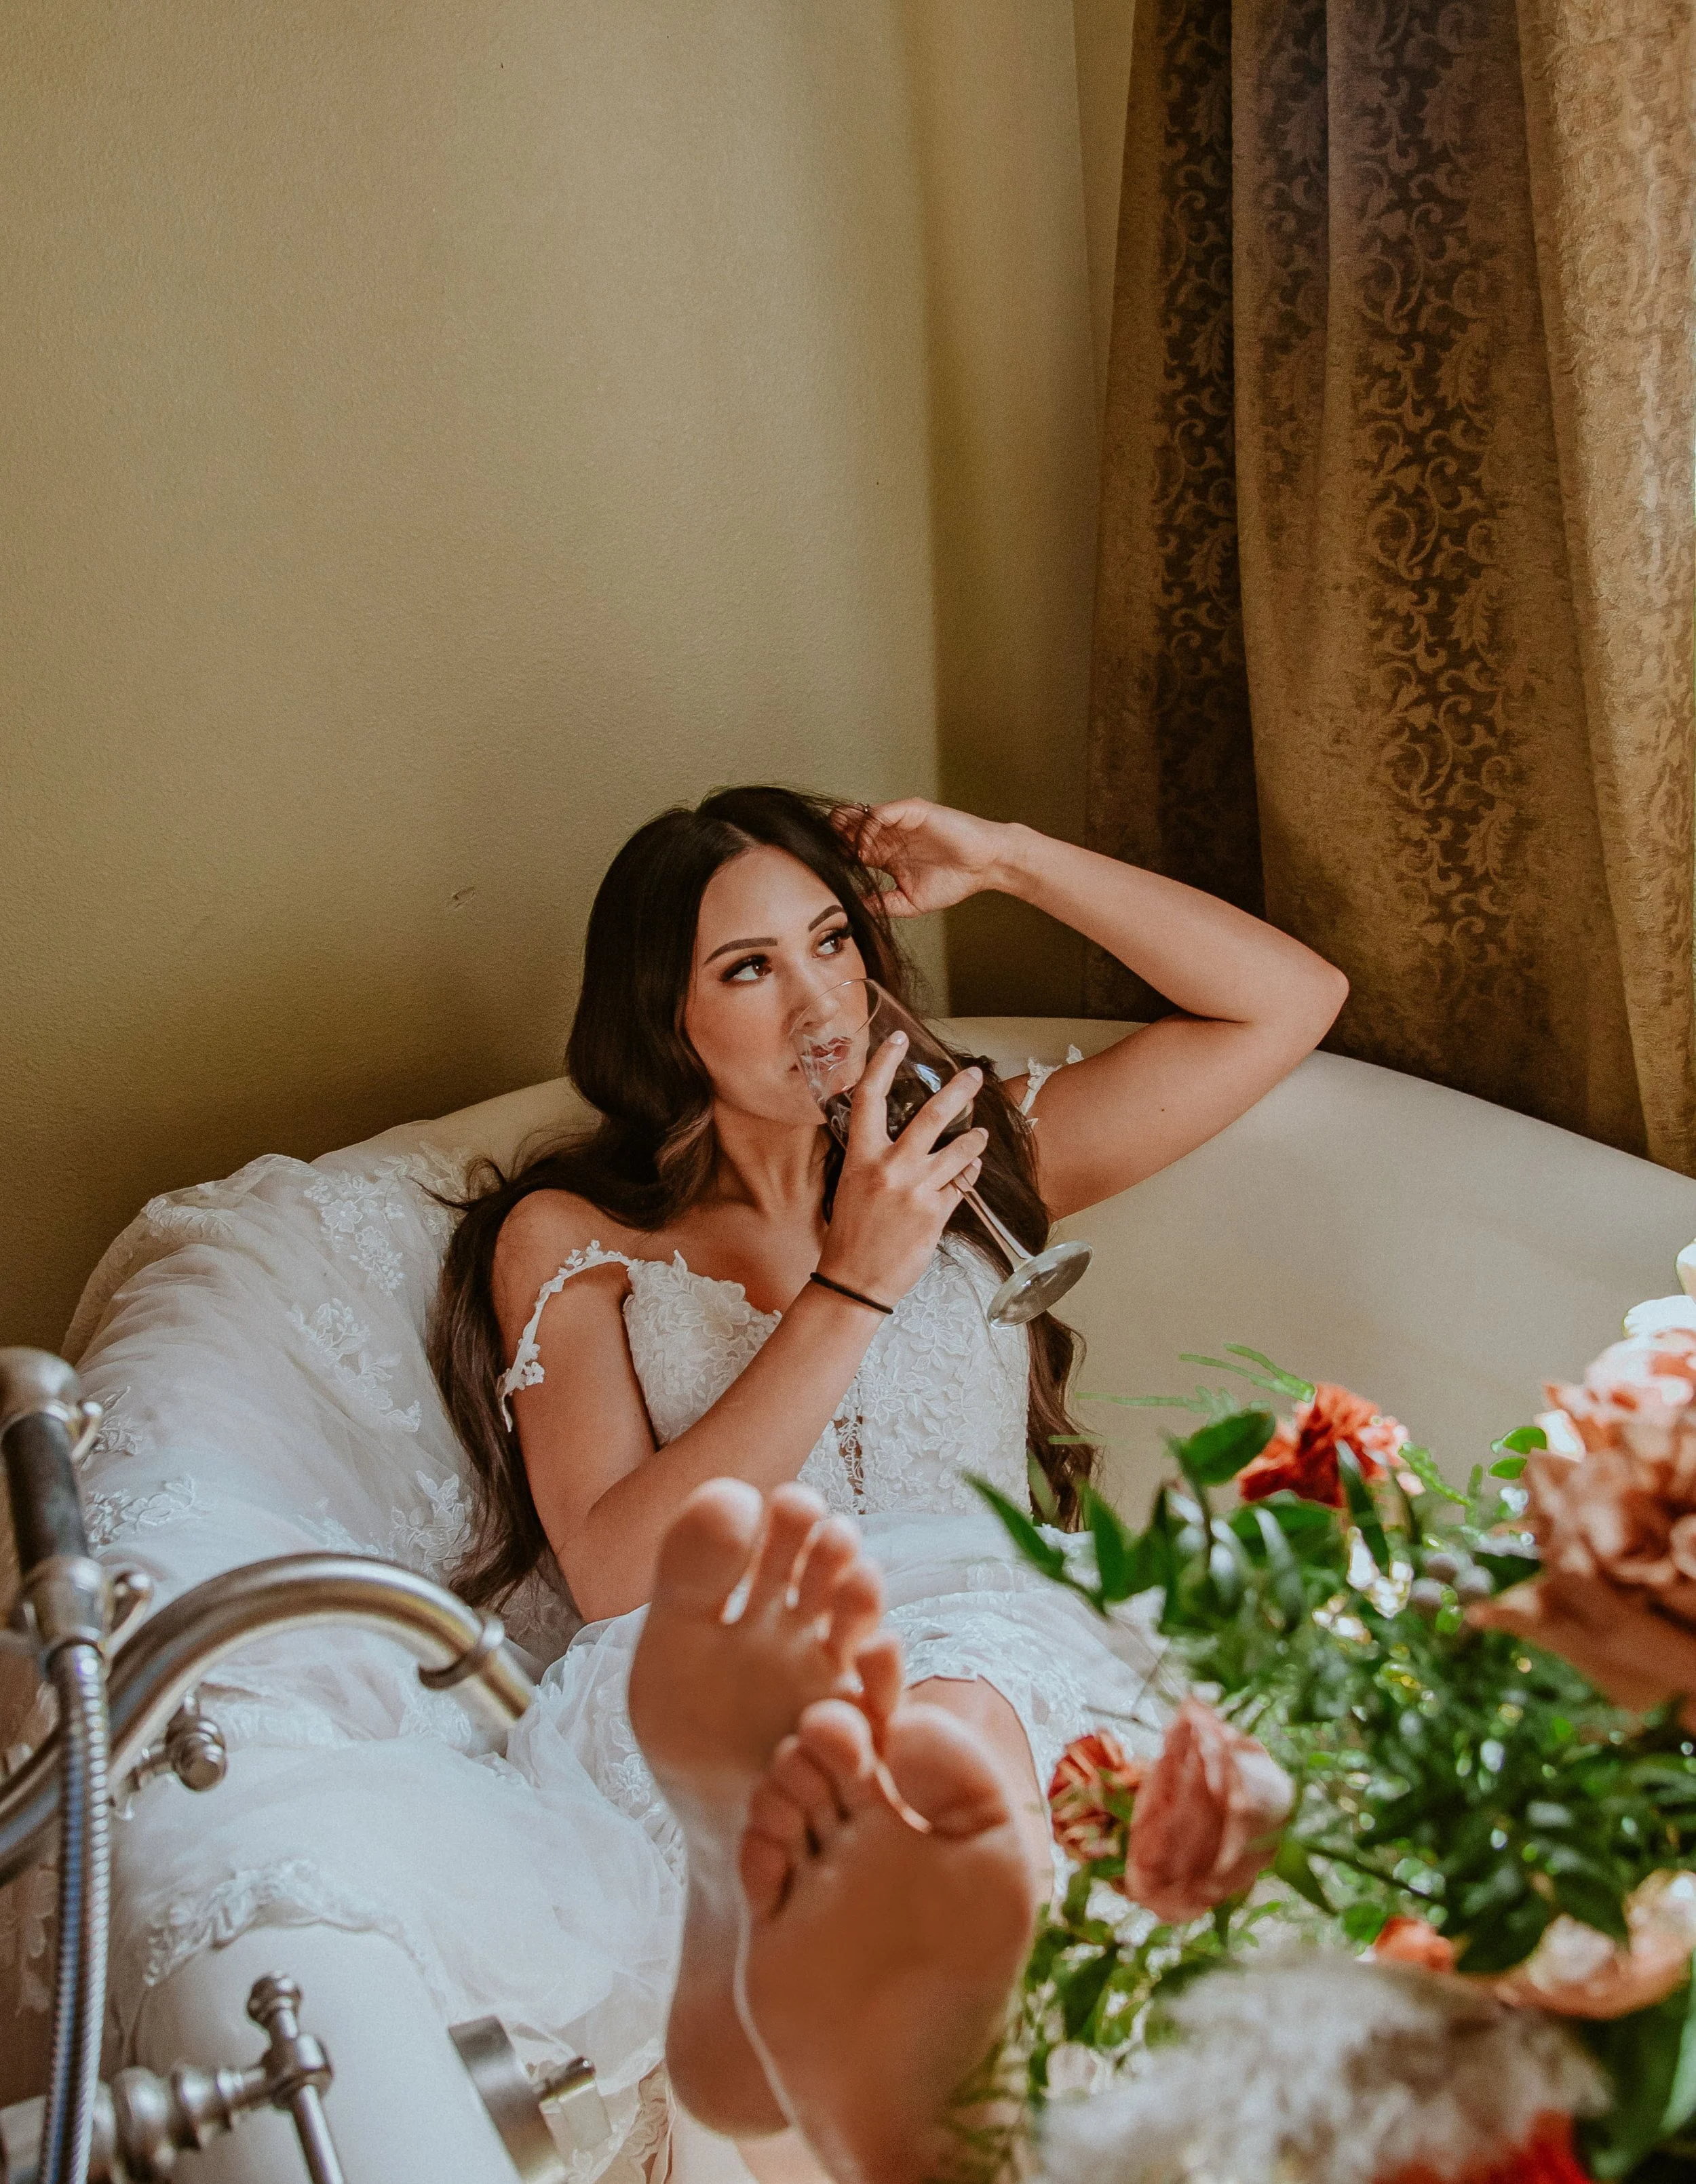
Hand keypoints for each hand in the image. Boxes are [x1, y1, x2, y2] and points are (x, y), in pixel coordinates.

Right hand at [816, 1032, 986, 1302]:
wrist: (853, 1282)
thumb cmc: (850, 1235)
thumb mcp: (852, 1186)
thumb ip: (876, 1158)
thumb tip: (901, 1137)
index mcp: (861, 1157)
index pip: (870, 1098)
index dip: (883, 1063)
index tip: (898, 1040)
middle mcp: (890, 1168)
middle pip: (931, 1116)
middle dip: (958, 1090)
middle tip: (974, 1075)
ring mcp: (916, 1190)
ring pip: (959, 1150)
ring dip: (974, 1139)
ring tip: (980, 1132)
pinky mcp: (936, 1214)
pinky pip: (962, 1184)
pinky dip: (968, 1173)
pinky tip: (970, 1170)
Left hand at [835, 798, 1012, 918]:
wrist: (984, 867)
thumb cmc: (954, 882)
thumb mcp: (910, 902)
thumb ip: (882, 903)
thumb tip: (853, 910)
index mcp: (886, 856)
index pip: (851, 851)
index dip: (836, 858)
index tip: (825, 872)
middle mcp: (889, 836)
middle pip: (849, 830)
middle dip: (834, 838)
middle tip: (823, 854)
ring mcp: (899, 822)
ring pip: (860, 817)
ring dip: (845, 831)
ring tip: (840, 849)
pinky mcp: (911, 811)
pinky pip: (880, 813)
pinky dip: (867, 827)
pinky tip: (864, 847)